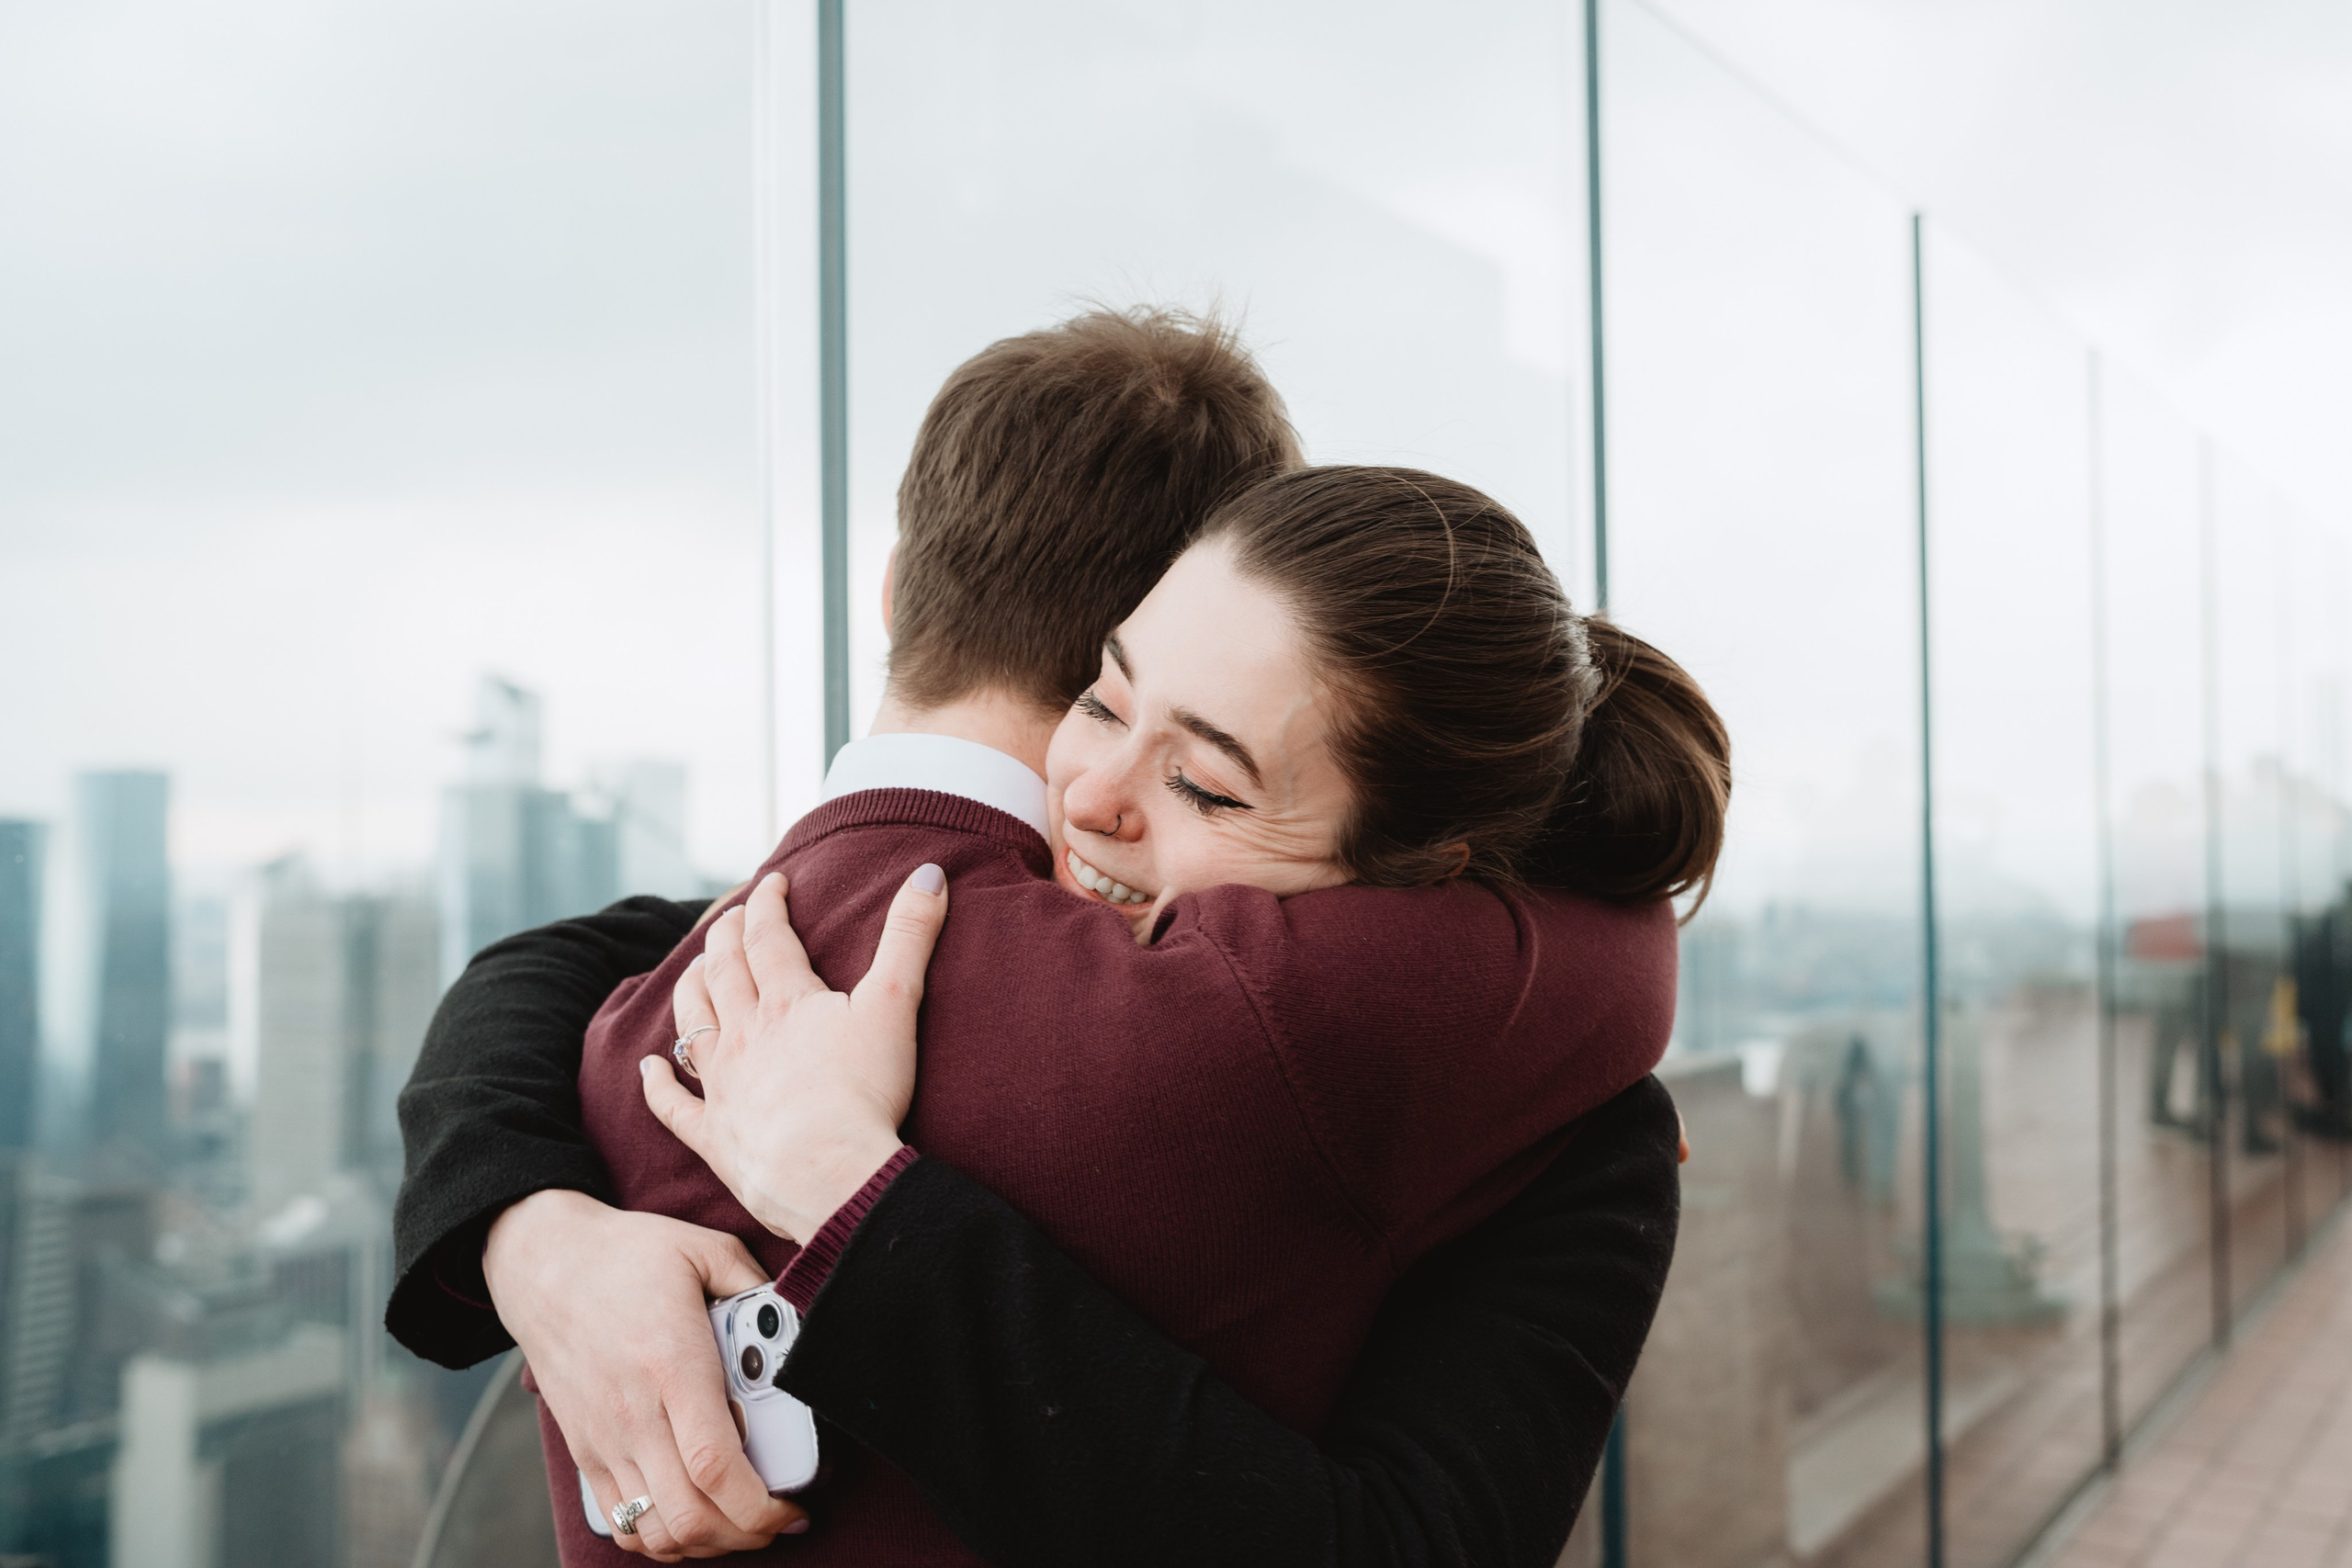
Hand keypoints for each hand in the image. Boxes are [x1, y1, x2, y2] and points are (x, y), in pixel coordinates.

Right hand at [482, 1190, 807, 1559]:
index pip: (715, 1466)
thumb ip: (755, 1283)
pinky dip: (660, 1537)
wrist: (542, 1262)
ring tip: (738, 1522)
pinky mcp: (583, 1450)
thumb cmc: (626, 1254)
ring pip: (653, 1532)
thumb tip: (794, 1314)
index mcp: (672, 1368)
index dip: (760, 1506)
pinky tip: (691, 1518)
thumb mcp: (703, 1247)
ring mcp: (604, 1440)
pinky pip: (619, 1522)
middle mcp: (634, 1415)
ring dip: (704, 1543)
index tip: (794, 1506)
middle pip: (688, 1516)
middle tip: (778, 1519)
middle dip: (745, 1534)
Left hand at [641, 864, 945, 1243]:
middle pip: (724, 973)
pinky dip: (658, 1085)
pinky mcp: (715, 1136)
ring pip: (694, 1025)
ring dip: (691, 991)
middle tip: (729, 918)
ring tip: (694, 970)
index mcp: (788, 1002)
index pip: (769, 939)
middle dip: (725, 938)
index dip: (768, 905)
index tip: (772, 883)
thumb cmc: (866, 1091)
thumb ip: (910, 936)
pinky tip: (649, 1068)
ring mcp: (724, 1086)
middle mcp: (746, 1036)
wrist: (831, 1174)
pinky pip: (675, 1106)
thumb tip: (929, 871)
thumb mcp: (896, 1004)